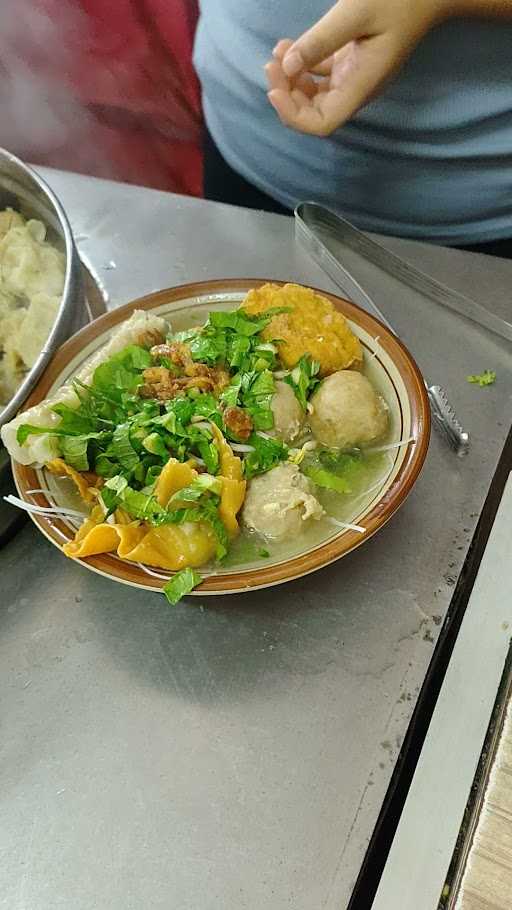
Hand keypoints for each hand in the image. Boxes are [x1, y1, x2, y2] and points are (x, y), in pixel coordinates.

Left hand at [265, 0, 451, 136]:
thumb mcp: (356, 12)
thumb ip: (321, 40)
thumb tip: (288, 64)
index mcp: (361, 85)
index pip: (322, 124)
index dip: (294, 115)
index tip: (275, 88)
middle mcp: (356, 88)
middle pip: (314, 112)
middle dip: (288, 93)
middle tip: (272, 62)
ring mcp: (354, 76)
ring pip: (314, 95)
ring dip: (292, 80)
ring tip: (278, 52)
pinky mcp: (352, 62)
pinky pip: (320, 76)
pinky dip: (302, 65)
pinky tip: (289, 46)